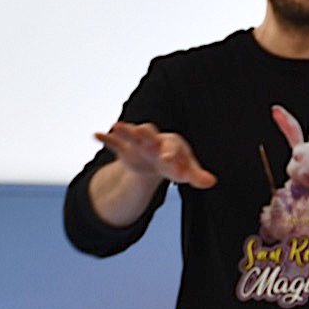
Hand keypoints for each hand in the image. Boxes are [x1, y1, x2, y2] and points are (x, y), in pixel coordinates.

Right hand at [95, 121, 217, 188]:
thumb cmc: (176, 164)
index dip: (170, 154)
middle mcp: (154, 140)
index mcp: (171, 144)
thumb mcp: (186, 171)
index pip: (171, 147)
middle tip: (139, 130)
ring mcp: (138, 143)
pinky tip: (96, 135)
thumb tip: (211, 182)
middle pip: (150, 133)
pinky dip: (105, 138)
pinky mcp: (125, 149)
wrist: (159, 162)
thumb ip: (197, 176)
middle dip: (145, 133)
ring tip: (116, 126)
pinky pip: (114, 143)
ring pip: (131, 134)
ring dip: (124, 130)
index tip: (168, 162)